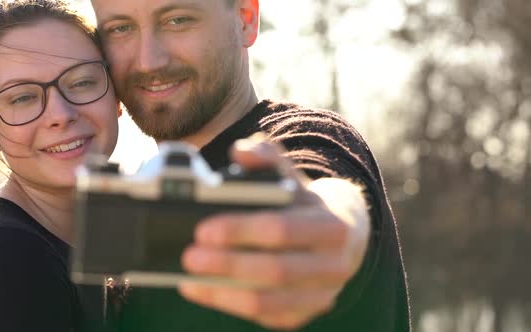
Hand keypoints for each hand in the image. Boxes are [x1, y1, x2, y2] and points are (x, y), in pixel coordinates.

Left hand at [179, 135, 370, 329]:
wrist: (344, 238)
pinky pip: (265, 316)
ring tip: (189, 277)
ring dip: (223, 291)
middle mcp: (334, 265)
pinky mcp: (305, 314)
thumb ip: (267, 158)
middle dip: (227, 264)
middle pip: (275, 270)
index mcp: (332, 226)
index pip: (281, 229)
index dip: (240, 231)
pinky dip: (230, 304)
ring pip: (269, 301)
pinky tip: (205, 290)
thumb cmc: (306, 206)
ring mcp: (322, 295)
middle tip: (189, 256)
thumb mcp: (292, 178)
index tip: (203, 229)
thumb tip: (240, 151)